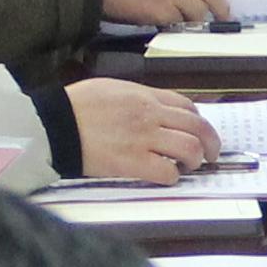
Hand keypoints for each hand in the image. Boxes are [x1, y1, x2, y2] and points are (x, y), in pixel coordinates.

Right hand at [65, 78, 218, 183]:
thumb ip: (138, 98)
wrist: (55, 124)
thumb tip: (155, 111)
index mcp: (145, 96)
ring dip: (195, 160)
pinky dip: (172, 177)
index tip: (199, 132)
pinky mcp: (133, 163)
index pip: (187, 106)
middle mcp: (150, 115)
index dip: (199, 121)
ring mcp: (143, 139)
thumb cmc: (77, 105)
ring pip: (189, 149)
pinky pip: (167, 172)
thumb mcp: (112, 89)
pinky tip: (165, 177)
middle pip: (197, 128)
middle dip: (211, 143)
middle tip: (210, 155)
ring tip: (188, 167)